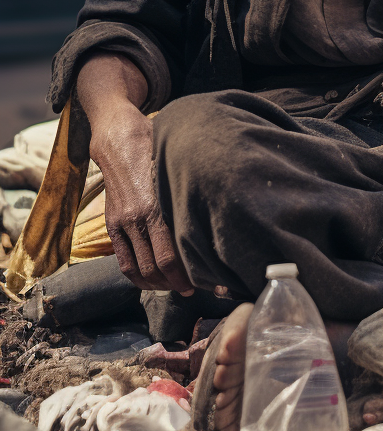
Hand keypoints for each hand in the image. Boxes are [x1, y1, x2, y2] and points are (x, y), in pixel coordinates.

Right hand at [77, 53, 192, 294]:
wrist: (118, 140)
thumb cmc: (158, 150)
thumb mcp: (178, 169)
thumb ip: (192, 195)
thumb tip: (221, 219)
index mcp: (157, 206)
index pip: (174, 256)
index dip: (193, 276)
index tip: (211, 283)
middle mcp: (138, 219)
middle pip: (159, 268)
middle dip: (179, 284)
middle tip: (197, 289)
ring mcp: (123, 223)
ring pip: (141, 270)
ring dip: (160, 285)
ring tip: (178, 287)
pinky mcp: (112, 224)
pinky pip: (124, 262)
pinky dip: (139, 278)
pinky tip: (154, 282)